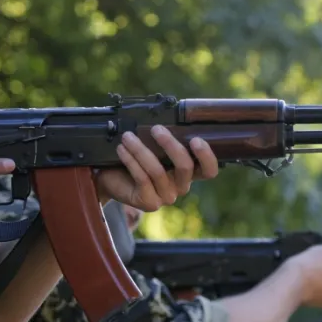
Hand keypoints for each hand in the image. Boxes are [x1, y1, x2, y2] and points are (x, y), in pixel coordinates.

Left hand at [94, 127, 219, 212]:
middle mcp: (181, 186)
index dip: (207, 156)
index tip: (196, 139)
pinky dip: (131, 160)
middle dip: (171, 145)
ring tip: (127, 136)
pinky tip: (122, 149)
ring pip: (158, 171)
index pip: (209, 170)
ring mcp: (166, 197)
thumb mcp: (153, 147)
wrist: (112, 178)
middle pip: (185, 167)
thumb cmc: (136, 158)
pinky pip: (142, 178)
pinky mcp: (149, 202)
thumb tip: (164, 118)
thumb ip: (164, 139)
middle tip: (156, 129)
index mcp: (189, 173)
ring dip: (141, 149)